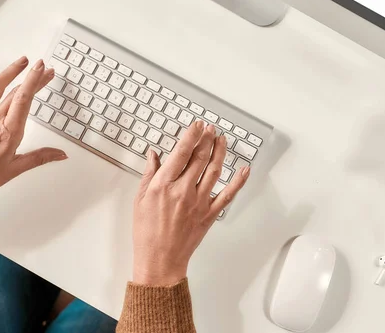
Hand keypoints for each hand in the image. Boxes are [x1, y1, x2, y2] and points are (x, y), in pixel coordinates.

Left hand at [0, 57, 66, 214]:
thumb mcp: (15, 169)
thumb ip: (40, 157)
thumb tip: (60, 154)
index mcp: (8, 133)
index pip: (25, 100)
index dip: (35, 81)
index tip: (43, 69)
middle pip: (16, 91)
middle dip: (32, 77)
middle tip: (43, 68)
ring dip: (10, 71)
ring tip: (21, 61)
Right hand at [132, 121, 249, 284]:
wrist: (159, 260)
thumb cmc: (147, 232)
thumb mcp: (140, 199)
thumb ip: (149, 174)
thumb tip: (154, 155)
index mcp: (164, 185)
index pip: (181, 152)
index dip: (192, 135)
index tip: (197, 125)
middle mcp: (183, 190)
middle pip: (200, 157)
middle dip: (207, 139)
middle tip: (211, 128)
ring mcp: (199, 202)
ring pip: (214, 170)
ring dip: (220, 152)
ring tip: (222, 139)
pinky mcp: (209, 214)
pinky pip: (227, 195)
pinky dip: (238, 182)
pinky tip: (244, 170)